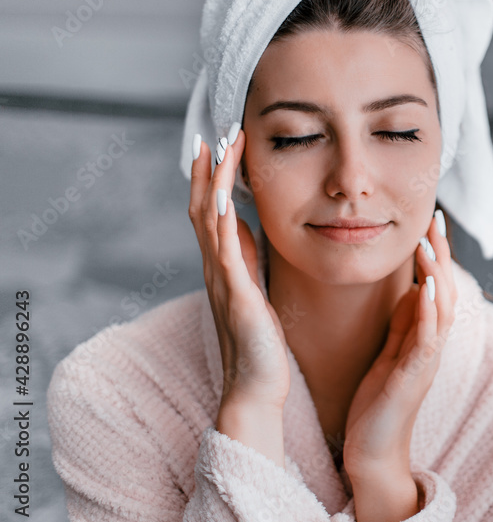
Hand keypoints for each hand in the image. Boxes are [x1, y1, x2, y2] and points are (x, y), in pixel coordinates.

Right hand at [188, 128, 290, 409]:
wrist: (255, 389)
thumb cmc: (260, 344)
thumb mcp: (256, 291)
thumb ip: (248, 260)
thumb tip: (246, 227)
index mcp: (224, 267)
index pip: (212, 211)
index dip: (213, 177)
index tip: (221, 143)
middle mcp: (217, 270)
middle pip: (204, 207)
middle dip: (210, 169)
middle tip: (218, 132)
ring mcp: (223, 282)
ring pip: (210, 222)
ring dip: (214, 183)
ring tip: (220, 150)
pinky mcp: (237, 297)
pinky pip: (225, 253)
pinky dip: (222, 223)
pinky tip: (225, 198)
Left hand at [342, 211, 456, 521]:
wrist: (373, 452)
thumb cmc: (379, 404)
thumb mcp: (390, 353)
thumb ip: (402, 322)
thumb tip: (410, 287)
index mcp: (423, 337)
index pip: (435, 285)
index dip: (435, 254)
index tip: (431, 221)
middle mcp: (431, 345)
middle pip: (444, 290)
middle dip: (441, 254)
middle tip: (436, 218)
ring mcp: (426, 361)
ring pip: (440, 309)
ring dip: (436, 275)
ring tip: (429, 243)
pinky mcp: (413, 377)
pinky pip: (426, 339)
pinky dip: (427, 311)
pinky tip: (423, 288)